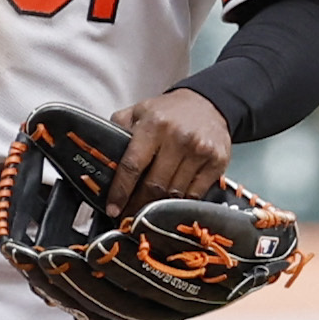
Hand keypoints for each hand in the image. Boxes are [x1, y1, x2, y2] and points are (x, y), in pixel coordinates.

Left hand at [105, 85, 231, 212]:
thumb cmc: (169, 112)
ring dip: (158, 207)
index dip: (121, 191)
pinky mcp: (217, 162)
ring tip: (147, 212)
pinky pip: (195, 194)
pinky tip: (170, 204)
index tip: (113, 208)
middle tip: (128, 216)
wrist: (209, 103)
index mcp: (154, 125)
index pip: (132, 165)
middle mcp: (178, 138)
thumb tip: (101, 157)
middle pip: (154, 185)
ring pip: (175, 193)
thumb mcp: (139, 112)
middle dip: (138, 205)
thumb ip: (118, 130)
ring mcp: (200, 151)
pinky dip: (181, 203)